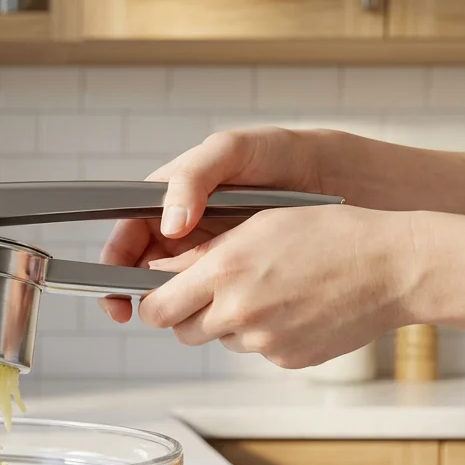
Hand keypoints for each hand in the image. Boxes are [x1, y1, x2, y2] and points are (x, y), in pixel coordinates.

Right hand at [99, 126, 329, 321]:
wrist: (350, 178)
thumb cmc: (288, 153)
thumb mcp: (233, 150)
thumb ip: (192, 177)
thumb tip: (168, 223)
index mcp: (173, 197)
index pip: (128, 234)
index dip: (114, 266)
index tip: (116, 295)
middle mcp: (187, 228)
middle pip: (145, 269)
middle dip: (142, 295)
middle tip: (152, 314)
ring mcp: (214, 254)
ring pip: (179, 290)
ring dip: (179, 306)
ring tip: (191, 312)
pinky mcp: (242, 275)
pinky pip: (216, 300)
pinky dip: (214, 310)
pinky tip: (224, 313)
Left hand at [138, 205, 420, 368]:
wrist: (394, 267)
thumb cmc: (332, 234)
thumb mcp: (260, 224)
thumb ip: (205, 254)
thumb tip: (161, 272)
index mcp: (224, 270)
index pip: (155, 308)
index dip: (152, 302)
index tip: (157, 294)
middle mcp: (239, 310)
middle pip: (181, 330)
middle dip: (187, 314)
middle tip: (212, 291)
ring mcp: (264, 341)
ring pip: (220, 340)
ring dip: (228, 322)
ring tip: (267, 290)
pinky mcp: (286, 359)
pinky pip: (257, 350)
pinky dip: (265, 334)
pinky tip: (294, 307)